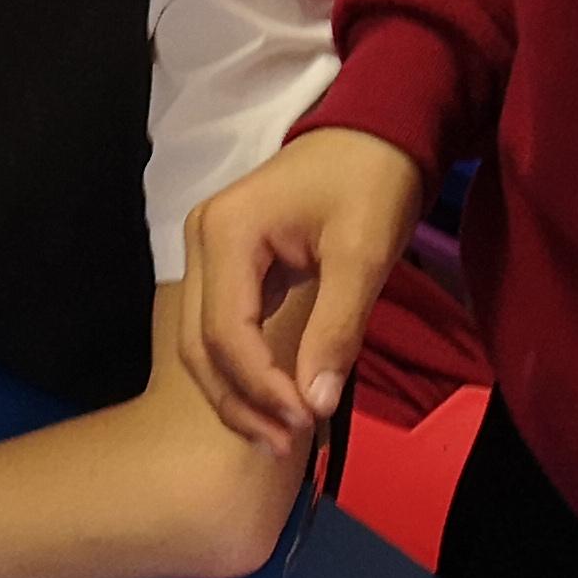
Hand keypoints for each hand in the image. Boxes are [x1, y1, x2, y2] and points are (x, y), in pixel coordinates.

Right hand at [176, 129, 425, 456]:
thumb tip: (316, 405)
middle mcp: (200, 241)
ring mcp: (208, 253)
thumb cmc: (373, 182)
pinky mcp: (227, 265)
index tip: (306, 421)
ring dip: (237, 395)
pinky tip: (277, 402)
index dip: (261, 386)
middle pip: (198, 345)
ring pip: (201, 344)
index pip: (225, 332)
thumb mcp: (364, 254)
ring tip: (281, 436)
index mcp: (227, 233)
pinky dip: (245, 371)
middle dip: (241, 402)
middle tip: (288, 445)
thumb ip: (337, 329)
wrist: (378, 132)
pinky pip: (221, 330)